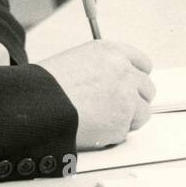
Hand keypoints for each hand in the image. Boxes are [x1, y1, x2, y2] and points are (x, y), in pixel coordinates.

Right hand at [36, 41, 153, 150]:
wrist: (38, 105)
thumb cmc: (47, 85)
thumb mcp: (76, 61)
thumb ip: (102, 68)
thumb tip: (111, 81)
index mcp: (111, 52)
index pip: (142, 63)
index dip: (136, 77)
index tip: (133, 86)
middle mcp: (123, 71)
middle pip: (147, 88)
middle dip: (135, 99)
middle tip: (115, 108)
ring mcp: (126, 97)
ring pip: (143, 112)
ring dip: (127, 118)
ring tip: (102, 120)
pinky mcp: (122, 121)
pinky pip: (126, 131)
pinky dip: (113, 134)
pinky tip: (94, 128)